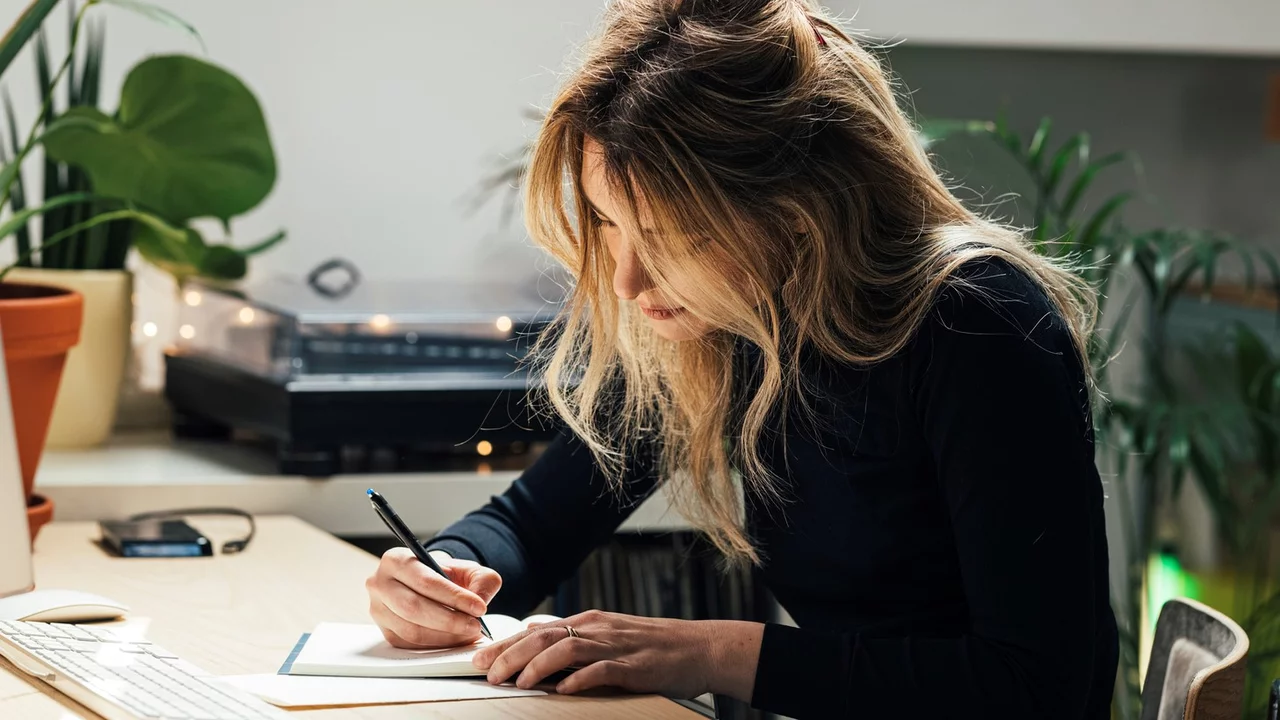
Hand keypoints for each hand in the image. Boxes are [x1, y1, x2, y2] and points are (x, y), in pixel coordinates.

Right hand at [366, 548, 501, 648]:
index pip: (425, 580)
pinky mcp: (385, 631)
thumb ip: (481, 580)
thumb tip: (480, 600)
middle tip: (475, 626)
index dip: (453, 596)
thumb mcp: (469, 569)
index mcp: (396, 560)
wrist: (429, 584)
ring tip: (469, 633)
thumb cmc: (446, 575)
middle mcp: (380, 584)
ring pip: (412, 630)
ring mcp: (378, 610)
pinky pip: (410, 644)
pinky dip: (436, 645)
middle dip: (449, 620)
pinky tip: (455, 639)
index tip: (479, 607)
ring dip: (445, 636)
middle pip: (414, 608)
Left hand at [471, 609, 763, 700]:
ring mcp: (616, 645)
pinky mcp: (635, 664)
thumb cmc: (656, 647)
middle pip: (544, 635)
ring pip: (566, 647)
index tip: (480, 658)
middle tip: (486, 672)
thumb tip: (537, 642)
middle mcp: (598, 628)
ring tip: (514, 682)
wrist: (702, 647)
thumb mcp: (610, 637)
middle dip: (510, 653)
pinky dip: (579, 679)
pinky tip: (562, 690)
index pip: (538, 629)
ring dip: (536, 665)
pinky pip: (602, 670)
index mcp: (591, 622)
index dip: (506, 643)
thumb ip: (577, 640)